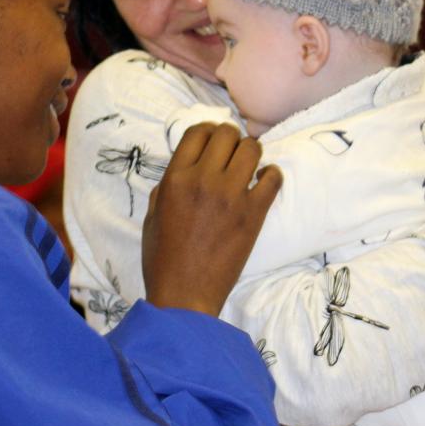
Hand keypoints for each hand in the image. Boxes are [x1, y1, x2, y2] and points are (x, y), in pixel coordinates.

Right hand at [141, 123, 281, 315]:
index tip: (213, 140)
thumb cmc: (162, 260)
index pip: (197, 132)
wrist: (185, 295)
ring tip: (249, 167)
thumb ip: (166, 187)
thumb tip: (184, 170)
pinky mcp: (254, 214)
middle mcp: (203, 180)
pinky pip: (273, 178)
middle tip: (232, 152)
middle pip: (227, 134)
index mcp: (175, 179)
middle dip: (230, 138)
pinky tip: (264, 182)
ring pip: (252, 149)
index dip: (207, 131)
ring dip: (251, 153)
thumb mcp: (151, 216)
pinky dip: (271, 175)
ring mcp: (231, 196)